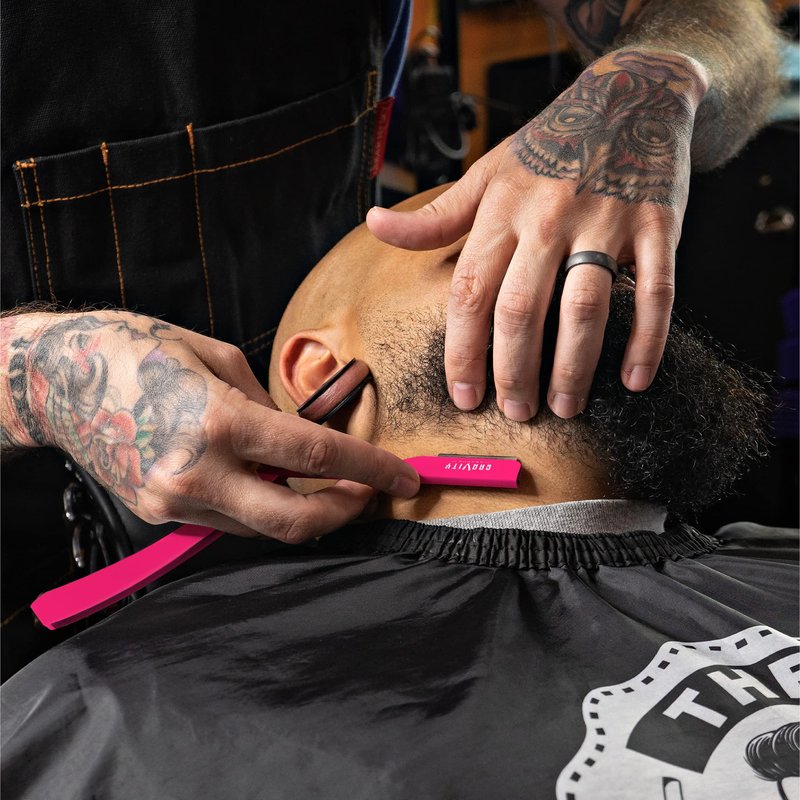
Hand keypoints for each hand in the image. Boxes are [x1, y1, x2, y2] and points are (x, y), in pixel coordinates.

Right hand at [5, 310, 418, 541]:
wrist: (57, 379)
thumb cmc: (138, 349)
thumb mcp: (216, 357)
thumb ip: (266, 404)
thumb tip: (303, 436)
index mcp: (219, 421)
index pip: (315, 456)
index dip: (369, 470)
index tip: (403, 478)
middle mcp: (198, 473)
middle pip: (294, 520)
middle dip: (344, 512)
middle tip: (370, 493)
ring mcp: (176, 502)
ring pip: (264, 527)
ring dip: (304, 509)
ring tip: (325, 483)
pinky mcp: (160, 514)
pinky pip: (229, 521)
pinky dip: (261, 507)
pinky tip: (270, 483)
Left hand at [367, 48, 707, 419]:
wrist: (631, 93)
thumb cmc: (548, 143)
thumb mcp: (485, 173)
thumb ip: (435, 216)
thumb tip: (375, 224)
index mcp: (501, 211)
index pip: (470, 294)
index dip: (464, 352)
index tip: (465, 396)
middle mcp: (548, 219)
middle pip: (521, 310)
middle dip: (514, 371)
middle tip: (516, 412)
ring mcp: (605, 221)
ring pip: (583, 308)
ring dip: (571, 367)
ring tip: (564, 407)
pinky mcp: (657, 225)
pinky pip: (655, 290)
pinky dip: (647, 339)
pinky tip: (634, 379)